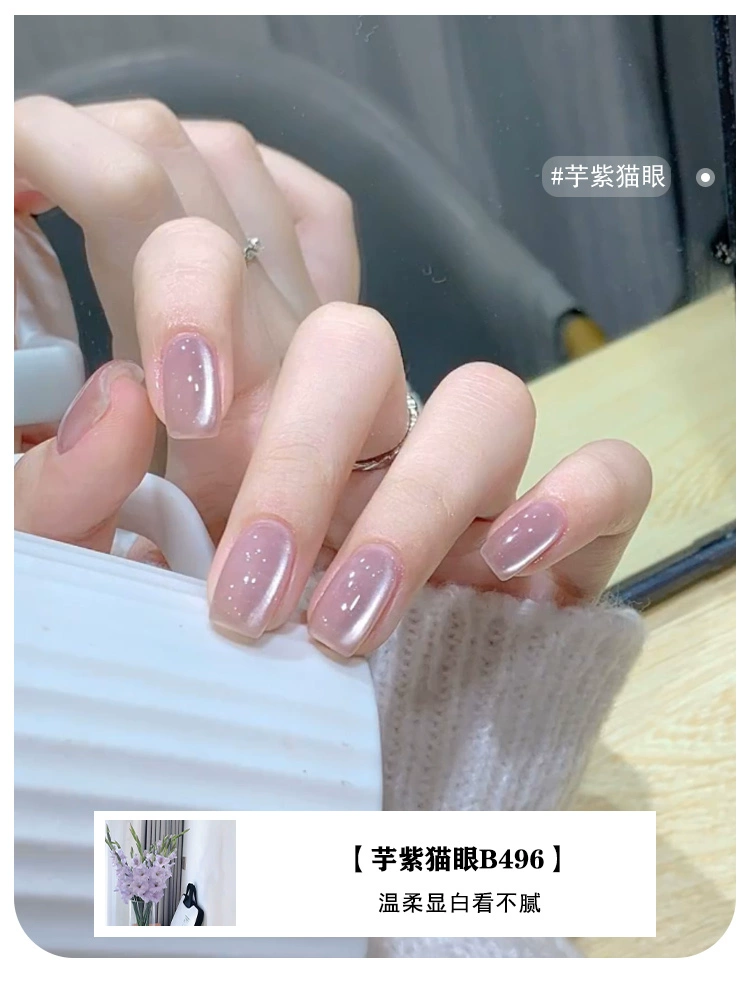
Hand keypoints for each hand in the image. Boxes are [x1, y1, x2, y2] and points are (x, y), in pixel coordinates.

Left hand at [14, 97, 651, 657]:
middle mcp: (361, 420)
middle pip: (355, 343)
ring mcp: (464, 467)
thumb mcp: (110, 566)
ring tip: (351, 621)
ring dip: (416, 506)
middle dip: (300, 465)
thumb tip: (123, 400)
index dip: (199, 291)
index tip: (178, 398)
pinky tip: (505, 568)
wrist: (327, 745)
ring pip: (484, 398)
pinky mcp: (562, 528)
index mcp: (250, 406)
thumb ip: (74, 497)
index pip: (224, 258)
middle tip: (251, 595)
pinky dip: (572, 505)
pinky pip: (610, 476)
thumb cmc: (205, 650)